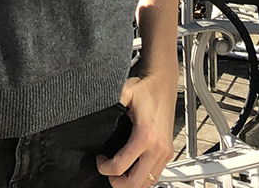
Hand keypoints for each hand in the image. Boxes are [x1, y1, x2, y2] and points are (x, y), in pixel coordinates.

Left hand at [96, 69, 176, 187]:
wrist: (164, 81)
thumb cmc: (145, 87)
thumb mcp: (123, 94)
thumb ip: (108, 105)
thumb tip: (89, 113)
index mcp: (145, 136)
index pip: (120, 167)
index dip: (104, 168)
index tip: (99, 160)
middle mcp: (158, 148)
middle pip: (135, 183)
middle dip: (117, 183)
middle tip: (108, 172)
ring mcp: (165, 152)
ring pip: (147, 183)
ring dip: (131, 183)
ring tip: (119, 172)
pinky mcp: (168, 152)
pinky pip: (155, 176)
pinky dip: (142, 178)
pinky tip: (132, 169)